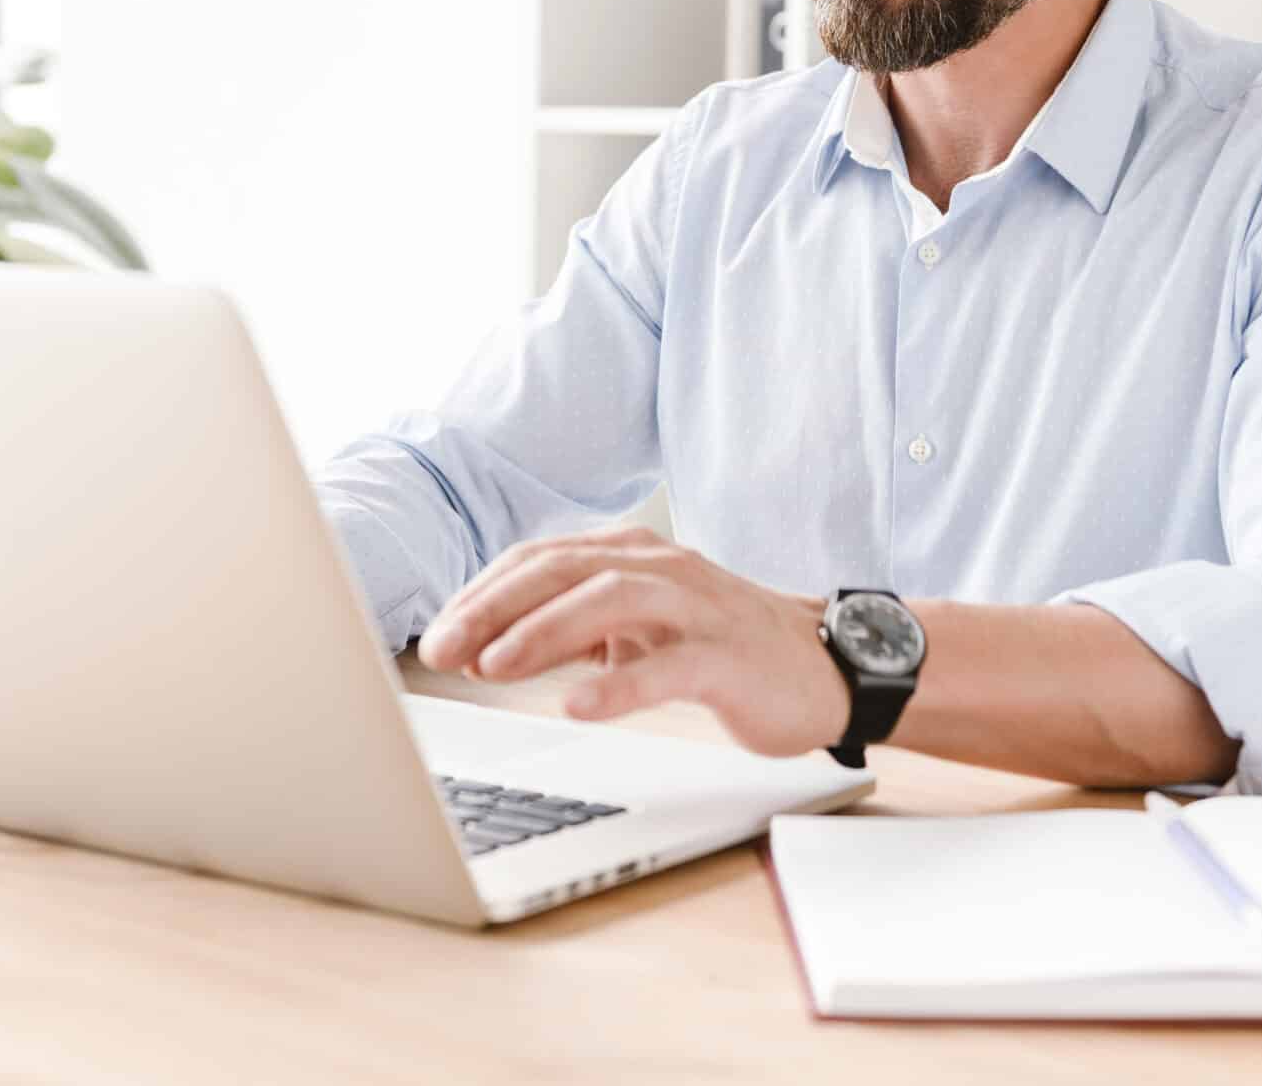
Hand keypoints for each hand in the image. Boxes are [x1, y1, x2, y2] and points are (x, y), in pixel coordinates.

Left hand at [415, 521, 850, 758]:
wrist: (825, 666)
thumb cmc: (719, 646)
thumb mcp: (635, 628)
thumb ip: (570, 629)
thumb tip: (485, 648)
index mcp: (630, 556)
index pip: (538, 560)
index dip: (481, 594)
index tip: (437, 635)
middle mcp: (660, 567)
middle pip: (561, 570)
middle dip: (493, 609)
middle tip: (443, 650)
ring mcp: (697, 607)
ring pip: (609, 601)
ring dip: (543, 632)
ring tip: (493, 667)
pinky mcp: (728, 657)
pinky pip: (668, 666)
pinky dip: (617, 685)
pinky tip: (577, 705)